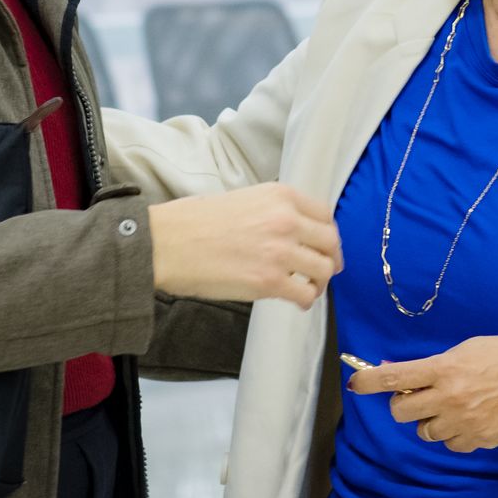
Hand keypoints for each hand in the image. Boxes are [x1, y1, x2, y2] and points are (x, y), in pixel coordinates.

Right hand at [147, 183, 341, 309]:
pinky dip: (306, 300)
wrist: (167, 244)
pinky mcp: (270, 281)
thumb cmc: (193, 222)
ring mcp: (281, 251)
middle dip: (330, 258)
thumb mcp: (243, 199)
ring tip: (306, 288)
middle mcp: (286, 220)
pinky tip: (296, 301)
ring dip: (319, 282)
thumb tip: (292, 233)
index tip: (324, 245)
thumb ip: (273, 211)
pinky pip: (305, 294)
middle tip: (323, 271)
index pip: (324, 214)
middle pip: (330, 242)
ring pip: (323, 270)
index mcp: (280, 196)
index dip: (327, 234)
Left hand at [347, 335, 497, 454]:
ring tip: (450, 407)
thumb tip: (405, 374)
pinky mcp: (476, 439)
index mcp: (443, 369)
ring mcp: (462, 421)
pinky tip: (467, 420)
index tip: (356, 384)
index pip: (395, 377)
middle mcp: (448, 397)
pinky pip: (450, 444)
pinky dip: (453, 435)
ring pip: (424, 431)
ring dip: (429, 421)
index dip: (369, 381)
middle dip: (404, 405)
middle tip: (417, 397)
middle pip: (401, 412)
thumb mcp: (466, 350)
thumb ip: (435, 364)